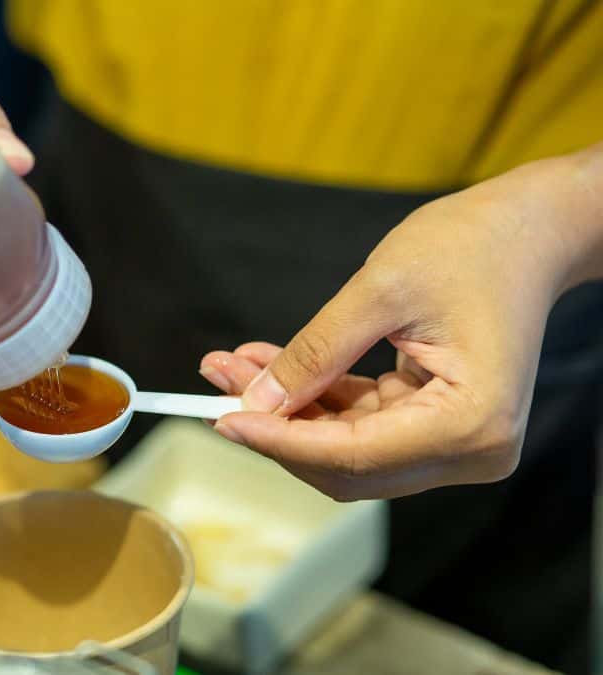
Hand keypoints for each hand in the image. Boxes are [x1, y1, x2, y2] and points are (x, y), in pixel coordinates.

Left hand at [200, 152, 599, 500]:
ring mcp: (457, 444)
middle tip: (216, 383)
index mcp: (470, 422)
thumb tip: (254, 401)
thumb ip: (315, 352)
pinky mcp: (439, 427)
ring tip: (231, 366)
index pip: (353, 455)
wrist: (527, 232)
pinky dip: (314, 399)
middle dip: (275, 427)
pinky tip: (268, 367)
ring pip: (346, 449)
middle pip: (347, 465)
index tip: (222, 416)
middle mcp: (471, 450)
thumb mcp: (379, 291)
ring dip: (286, 412)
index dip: (279, 441)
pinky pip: (361, 427)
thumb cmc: (469, 247)